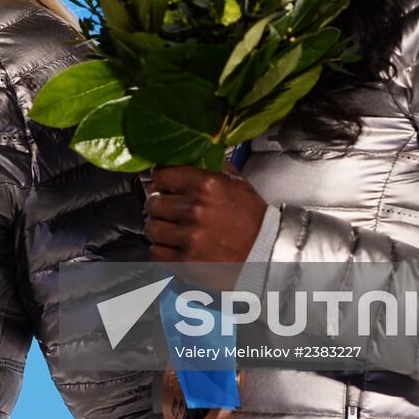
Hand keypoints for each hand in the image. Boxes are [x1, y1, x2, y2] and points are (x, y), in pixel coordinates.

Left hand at [144, 165, 268, 292]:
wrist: (267, 254)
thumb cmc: (253, 220)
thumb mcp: (237, 182)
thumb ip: (210, 166)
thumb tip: (188, 156)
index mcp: (206, 185)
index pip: (161, 174)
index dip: (161, 179)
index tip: (163, 185)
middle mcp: (195, 210)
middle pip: (152, 201)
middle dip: (158, 204)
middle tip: (167, 209)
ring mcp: (189, 237)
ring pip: (150, 228)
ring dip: (158, 227)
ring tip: (171, 229)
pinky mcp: (185, 262)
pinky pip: (155, 252)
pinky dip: (161, 250)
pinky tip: (174, 246)